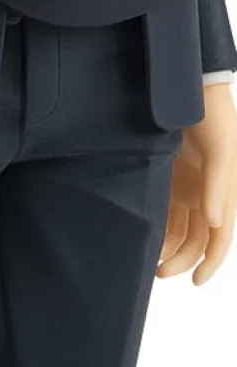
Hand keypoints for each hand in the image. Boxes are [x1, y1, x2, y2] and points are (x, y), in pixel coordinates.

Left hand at [156, 83, 236, 283]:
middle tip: (159, 271)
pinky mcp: (166, 178)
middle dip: (182, 260)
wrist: (186, 85)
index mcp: (226, 192)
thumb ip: (218, 184)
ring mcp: (187, 187)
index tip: (196, 280)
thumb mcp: (221, 148)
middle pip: (197, 240)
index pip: (221, 236)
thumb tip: (215, 222)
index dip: (212, 262)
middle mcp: (207, 195)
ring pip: (178, 230)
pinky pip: (162, 212)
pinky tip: (140, 237)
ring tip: (147, 259)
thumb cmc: (213, 114)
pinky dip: (155, 228)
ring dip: (167, 248)